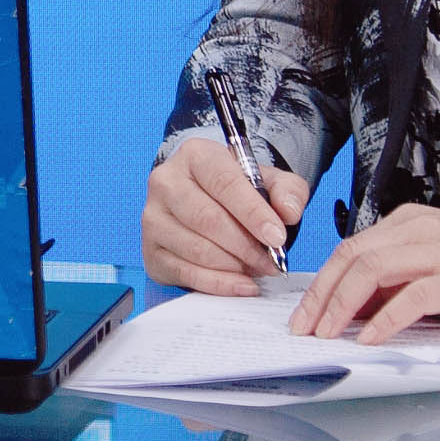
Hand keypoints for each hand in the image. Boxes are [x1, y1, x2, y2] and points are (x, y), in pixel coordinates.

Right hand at [138, 129, 304, 295]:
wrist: (208, 204)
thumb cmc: (238, 192)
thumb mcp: (270, 182)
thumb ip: (287, 191)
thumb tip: (288, 212)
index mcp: (195, 155)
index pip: (224, 183)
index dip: (253, 213)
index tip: (277, 237)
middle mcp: (165, 182)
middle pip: (207, 219)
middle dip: (246, 246)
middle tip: (272, 261)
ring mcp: (153, 218)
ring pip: (196, 249)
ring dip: (234, 266)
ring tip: (258, 269)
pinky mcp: (151, 250)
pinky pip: (186, 272)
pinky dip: (218, 283)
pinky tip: (241, 284)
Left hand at [289, 202, 439, 341]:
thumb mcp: (422, 271)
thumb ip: (385, 283)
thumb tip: (340, 310)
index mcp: (406, 222)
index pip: (349, 248)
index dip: (320, 283)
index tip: (303, 316)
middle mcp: (421, 229)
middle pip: (354, 257)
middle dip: (323, 296)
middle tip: (307, 329)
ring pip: (376, 270)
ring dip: (344, 305)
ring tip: (330, 334)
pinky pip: (414, 296)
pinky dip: (386, 318)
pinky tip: (371, 337)